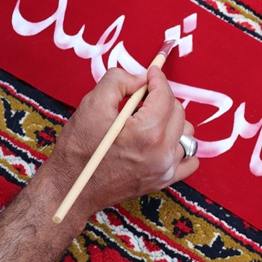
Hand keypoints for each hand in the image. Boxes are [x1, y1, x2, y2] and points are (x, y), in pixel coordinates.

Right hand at [42, 66, 198, 222]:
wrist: (71, 188)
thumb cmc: (79, 150)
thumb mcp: (92, 105)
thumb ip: (118, 81)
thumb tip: (141, 79)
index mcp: (147, 133)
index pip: (165, 95)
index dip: (157, 79)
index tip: (151, 73)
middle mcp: (162, 152)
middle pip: (178, 112)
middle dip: (162, 98)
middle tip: (142, 97)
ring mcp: (165, 169)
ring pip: (185, 134)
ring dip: (171, 121)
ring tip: (148, 121)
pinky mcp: (164, 180)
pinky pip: (189, 159)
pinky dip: (180, 147)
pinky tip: (163, 142)